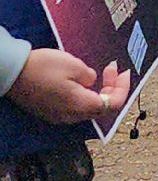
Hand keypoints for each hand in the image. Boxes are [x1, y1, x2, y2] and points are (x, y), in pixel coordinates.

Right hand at [6, 50, 128, 124]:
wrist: (10, 73)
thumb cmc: (42, 67)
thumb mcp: (74, 65)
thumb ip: (90, 76)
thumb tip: (91, 82)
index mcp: (80, 105)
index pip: (113, 104)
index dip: (123, 88)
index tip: (124, 72)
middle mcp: (71, 116)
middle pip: (102, 108)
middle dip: (112, 88)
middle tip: (113, 70)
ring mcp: (58, 116)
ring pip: (88, 108)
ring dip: (99, 92)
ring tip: (100, 74)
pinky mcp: (49, 112)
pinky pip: (74, 107)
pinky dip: (84, 95)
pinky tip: (82, 82)